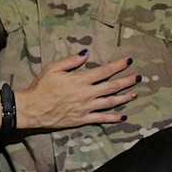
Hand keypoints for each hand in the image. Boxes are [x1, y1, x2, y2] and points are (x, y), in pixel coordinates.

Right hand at [14, 51, 138, 130]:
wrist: (33, 109)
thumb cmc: (41, 86)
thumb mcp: (53, 68)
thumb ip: (71, 61)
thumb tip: (86, 53)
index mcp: (80, 80)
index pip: (104, 71)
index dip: (117, 66)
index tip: (128, 61)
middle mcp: (87, 94)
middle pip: (111, 86)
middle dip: (126, 81)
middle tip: (138, 77)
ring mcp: (86, 108)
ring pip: (110, 102)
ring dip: (124, 97)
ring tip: (135, 93)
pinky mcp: (83, 119)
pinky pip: (101, 118)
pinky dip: (113, 117)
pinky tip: (123, 116)